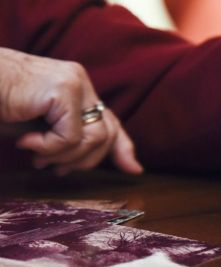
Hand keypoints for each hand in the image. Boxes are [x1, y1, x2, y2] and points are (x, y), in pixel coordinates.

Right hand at [0, 48, 142, 175]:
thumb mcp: (40, 129)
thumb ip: (72, 140)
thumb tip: (123, 164)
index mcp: (76, 88)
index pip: (109, 120)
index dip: (122, 147)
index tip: (133, 169)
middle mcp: (79, 81)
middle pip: (105, 134)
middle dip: (84, 160)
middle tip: (52, 168)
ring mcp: (74, 82)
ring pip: (93, 138)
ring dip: (63, 156)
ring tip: (36, 156)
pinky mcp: (63, 90)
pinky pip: (71, 137)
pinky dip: (48, 148)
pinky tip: (25, 142)